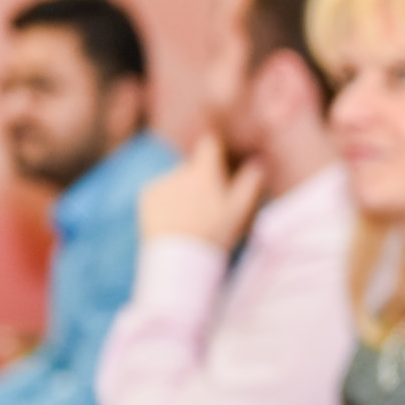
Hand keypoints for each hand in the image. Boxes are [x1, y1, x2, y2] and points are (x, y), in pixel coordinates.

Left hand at [139, 134, 264, 248]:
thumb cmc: (214, 235)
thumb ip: (250, 184)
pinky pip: (159, 192)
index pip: (209, 144)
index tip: (217, 158)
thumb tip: (258, 164)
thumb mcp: (239, 212)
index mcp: (204, 172)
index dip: (214, 149)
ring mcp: (161, 182)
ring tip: (189, 220)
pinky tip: (173, 221)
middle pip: (193, 168)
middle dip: (199, 181)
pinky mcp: (146, 195)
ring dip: (182, 193)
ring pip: (176, 181)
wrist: (178, 259)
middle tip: (207, 208)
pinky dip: (165, 202)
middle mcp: (181, 171)